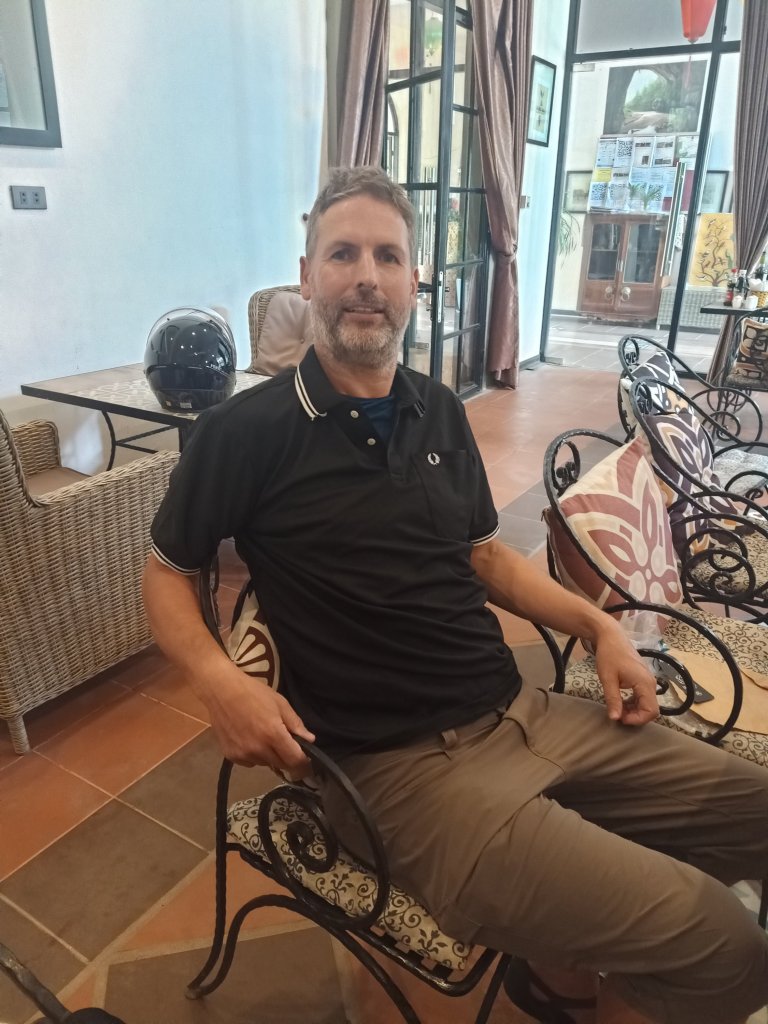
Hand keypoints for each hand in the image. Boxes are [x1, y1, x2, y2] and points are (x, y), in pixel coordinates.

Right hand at [200, 661, 314, 771]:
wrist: (221, 690)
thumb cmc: (253, 693)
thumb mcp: (280, 703)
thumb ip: (295, 724)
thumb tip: (310, 740)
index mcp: (273, 735)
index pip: (295, 761)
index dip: (304, 763)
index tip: (307, 761)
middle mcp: (258, 749)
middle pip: (281, 765)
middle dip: (288, 759)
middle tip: (286, 745)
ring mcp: (243, 754)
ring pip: (265, 764)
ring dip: (270, 756)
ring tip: (264, 737)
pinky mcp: (231, 756)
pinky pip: (250, 762)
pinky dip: (255, 756)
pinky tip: (250, 740)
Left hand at [593, 623, 659, 726]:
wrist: (611, 636)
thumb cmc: (609, 655)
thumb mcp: (608, 678)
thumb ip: (613, 699)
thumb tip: (615, 719)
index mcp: (645, 683)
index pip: (651, 711)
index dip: (637, 719)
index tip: (620, 719)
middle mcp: (650, 683)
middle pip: (651, 709)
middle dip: (636, 716)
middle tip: (618, 715)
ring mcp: (648, 680)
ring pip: (647, 704)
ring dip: (634, 710)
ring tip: (617, 708)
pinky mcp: (643, 679)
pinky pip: (643, 697)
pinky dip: (634, 703)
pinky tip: (621, 701)